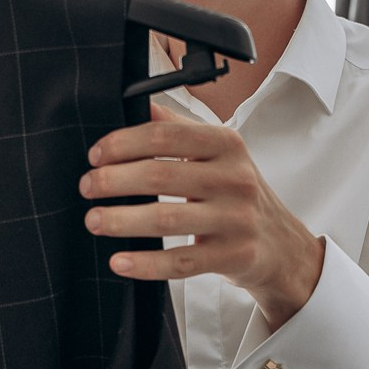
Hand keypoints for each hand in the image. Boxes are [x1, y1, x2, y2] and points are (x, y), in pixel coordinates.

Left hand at [80, 104, 325, 328]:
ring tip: (94, 220)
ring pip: (165, 220)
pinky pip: (181, 262)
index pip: (164, 136)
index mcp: (227, 144)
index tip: (95, 156)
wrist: (282, 244)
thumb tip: (137, 105)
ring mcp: (236, 219)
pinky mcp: (233, 256)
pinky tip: (119, 260)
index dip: (122, 143)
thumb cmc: (238, 194)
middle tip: (87, 188)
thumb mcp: (220, 154)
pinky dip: (145, 263)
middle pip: (160, 176)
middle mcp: (235, 178)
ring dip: (121, 220)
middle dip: (113, 181)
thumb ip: (179, 130)